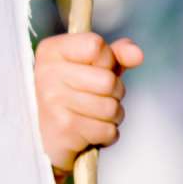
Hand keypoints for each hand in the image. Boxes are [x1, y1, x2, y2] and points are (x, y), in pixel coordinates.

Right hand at [35, 31, 142, 176]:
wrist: (45, 138)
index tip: (94, 69)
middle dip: (114, 94)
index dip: (107, 61)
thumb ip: (116, 55)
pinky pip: (108, 131)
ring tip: (93, 116)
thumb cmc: (71, 97)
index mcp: (52, 51)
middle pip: (108, 80)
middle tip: (96, 98)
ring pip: (111, 108)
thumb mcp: (92, 68)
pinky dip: (105, 135)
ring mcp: (53, 101)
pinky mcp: (64, 128)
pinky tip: (89, 132)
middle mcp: (47, 73)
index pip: (96, 45)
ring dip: (111, 117)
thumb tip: (137, 55)